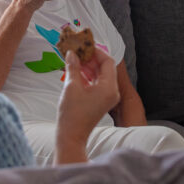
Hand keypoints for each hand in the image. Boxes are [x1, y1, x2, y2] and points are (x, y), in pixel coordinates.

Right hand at [53, 48, 119, 163]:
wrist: (71, 136)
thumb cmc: (72, 114)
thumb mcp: (71, 86)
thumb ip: (73, 66)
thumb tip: (72, 53)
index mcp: (109, 87)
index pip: (108, 62)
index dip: (96, 52)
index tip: (84, 46)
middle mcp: (112, 92)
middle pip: (105, 68)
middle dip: (91, 59)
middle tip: (77, 51)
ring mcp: (108, 97)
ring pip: (101, 75)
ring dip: (89, 67)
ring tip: (75, 59)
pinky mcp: (101, 101)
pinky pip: (98, 83)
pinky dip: (88, 76)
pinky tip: (76, 71)